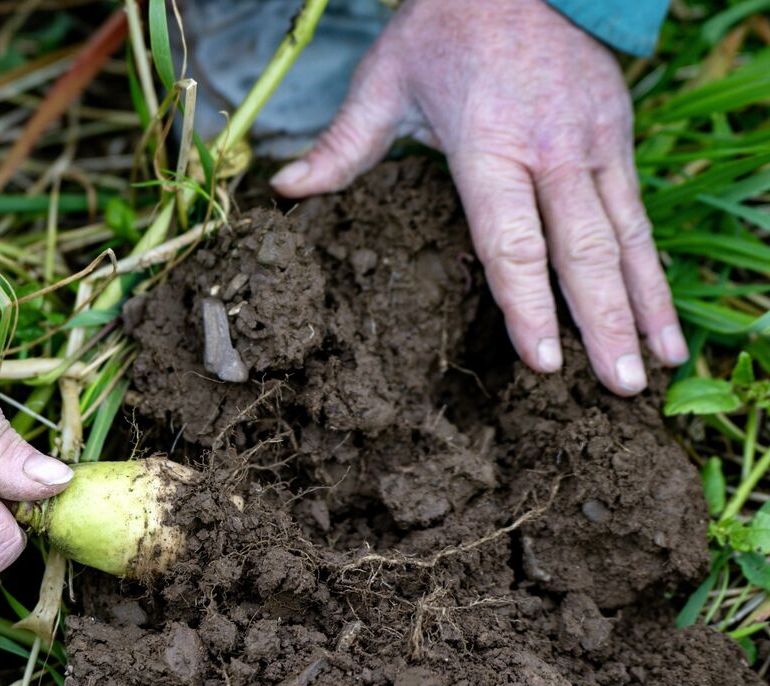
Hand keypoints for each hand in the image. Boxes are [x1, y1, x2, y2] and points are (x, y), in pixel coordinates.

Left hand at [271, 0, 686, 394]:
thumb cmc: (441, 29)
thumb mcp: (382, 81)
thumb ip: (340, 146)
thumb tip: (284, 189)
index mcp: (488, 144)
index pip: (510, 241)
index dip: (528, 306)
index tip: (543, 362)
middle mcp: (551, 149)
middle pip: (583, 251)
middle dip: (603, 324)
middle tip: (619, 388)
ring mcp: (594, 141)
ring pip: (627, 237)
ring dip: (646, 304)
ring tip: (661, 365)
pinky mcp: (620, 134)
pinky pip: (640, 213)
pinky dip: (655, 268)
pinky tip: (663, 315)